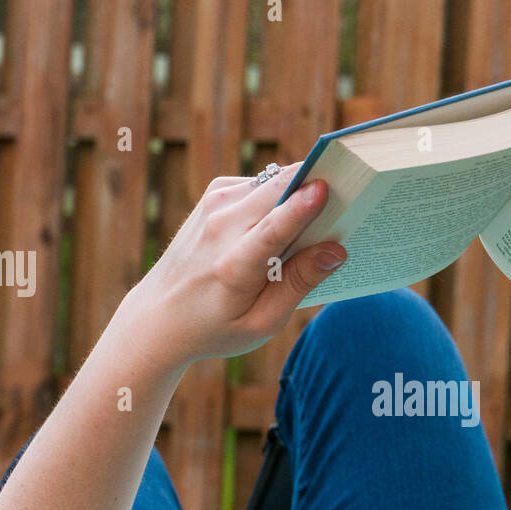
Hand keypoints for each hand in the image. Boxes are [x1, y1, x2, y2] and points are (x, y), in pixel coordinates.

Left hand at [124, 164, 344, 367]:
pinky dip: (277, 196)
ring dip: (297, 192)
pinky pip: (259, 184)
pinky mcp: (215, 195)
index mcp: (233, 266)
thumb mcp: (263, 322)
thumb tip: (336, 251)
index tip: (326, 189)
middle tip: (350, 190)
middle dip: (313, 185)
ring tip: (321, 212)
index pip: (271, 228)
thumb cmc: (217, 327)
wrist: (159, 317)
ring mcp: (214, 206)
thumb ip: (299, 284)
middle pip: (277, 191)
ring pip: (271, 182)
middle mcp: (220, 228)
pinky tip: (281, 220)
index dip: (301, 207)